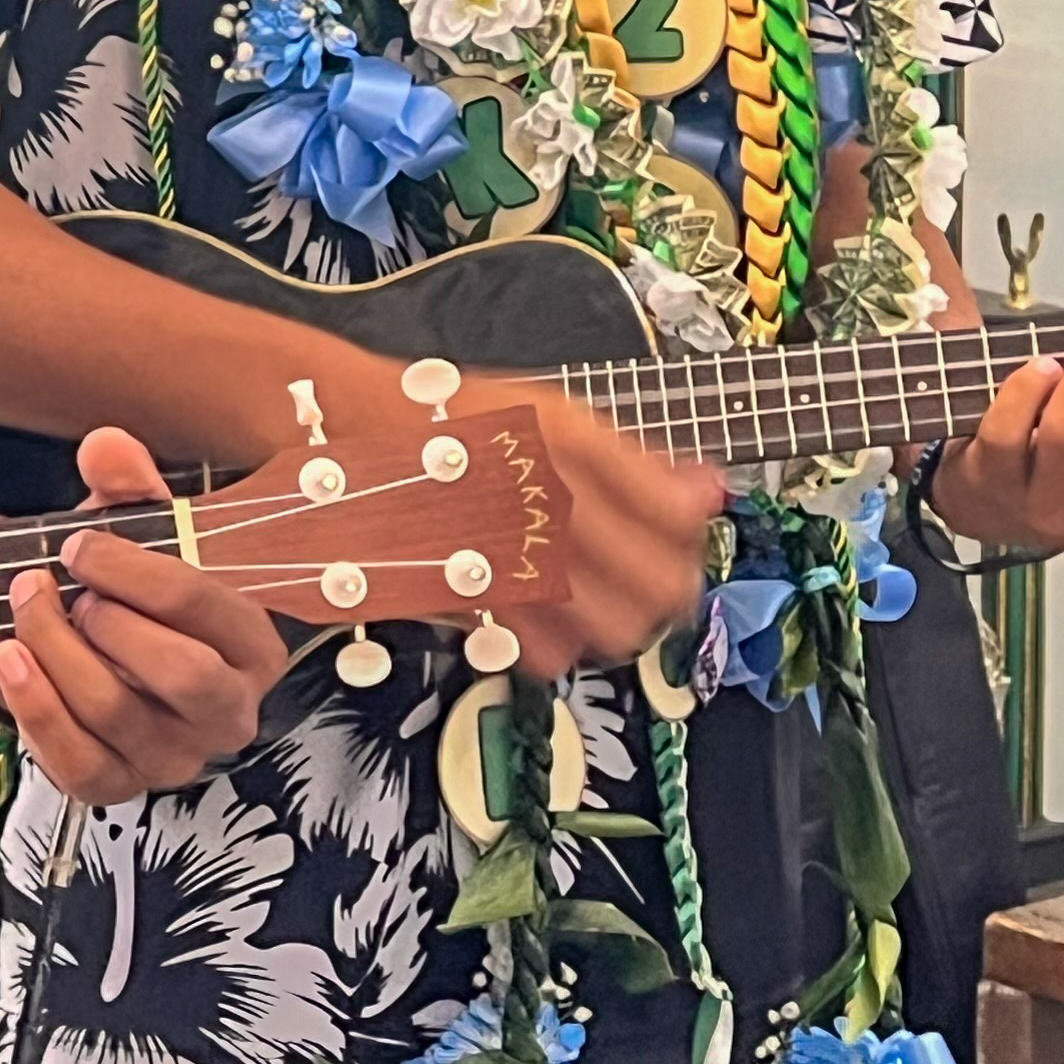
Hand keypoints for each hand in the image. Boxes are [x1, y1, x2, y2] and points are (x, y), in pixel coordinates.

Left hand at [0, 429, 287, 801]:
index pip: (205, 605)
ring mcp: (175, 756)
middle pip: (179, 673)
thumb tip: (107, 448)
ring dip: (54, 651)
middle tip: (62, 589)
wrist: (77, 644)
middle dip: (106, 621)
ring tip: (23, 608)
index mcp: (251, 643)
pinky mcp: (120, 787)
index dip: (131, 569)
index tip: (77, 545)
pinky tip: (11, 659)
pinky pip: (78, 764)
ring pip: (116, 714)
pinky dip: (34, 709)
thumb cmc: (121, 588)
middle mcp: (227, 709)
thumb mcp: (131, 529)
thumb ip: (127, 486)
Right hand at [478, 386, 723, 679]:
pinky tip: (553, 616)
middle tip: (655, 577)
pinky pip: (547, 651)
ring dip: (622, 621)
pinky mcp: (472, 592)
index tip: (682, 531)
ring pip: (615, 628)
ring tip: (607, 601)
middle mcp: (544, 499)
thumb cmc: (456, 419)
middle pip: (661, 583)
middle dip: (669, 585)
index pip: (678, 514)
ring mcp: (510, 552)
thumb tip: (709, 490)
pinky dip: (561, 645)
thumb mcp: (551, 412)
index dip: (692, 530)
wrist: (354, 424)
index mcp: (570, 445)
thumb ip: (635, 457)